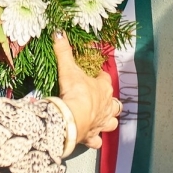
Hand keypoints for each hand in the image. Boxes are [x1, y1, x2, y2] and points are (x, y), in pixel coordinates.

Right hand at [53, 31, 120, 149]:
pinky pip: (97, 140)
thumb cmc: (75, 91)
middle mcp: (106, 107)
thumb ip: (64, 50)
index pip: (106, 79)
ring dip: (108, 120)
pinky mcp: (93, 136)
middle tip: (103, 99)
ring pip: (112, 122)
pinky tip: (92, 137)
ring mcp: (101, 123)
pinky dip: (95, 139)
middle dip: (111, 101)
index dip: (102, 76)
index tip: (97, 73)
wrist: (73, 117)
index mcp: (103, 89)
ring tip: (102, 118)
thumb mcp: (68, 67)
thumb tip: (58, 31)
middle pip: (115, 104)